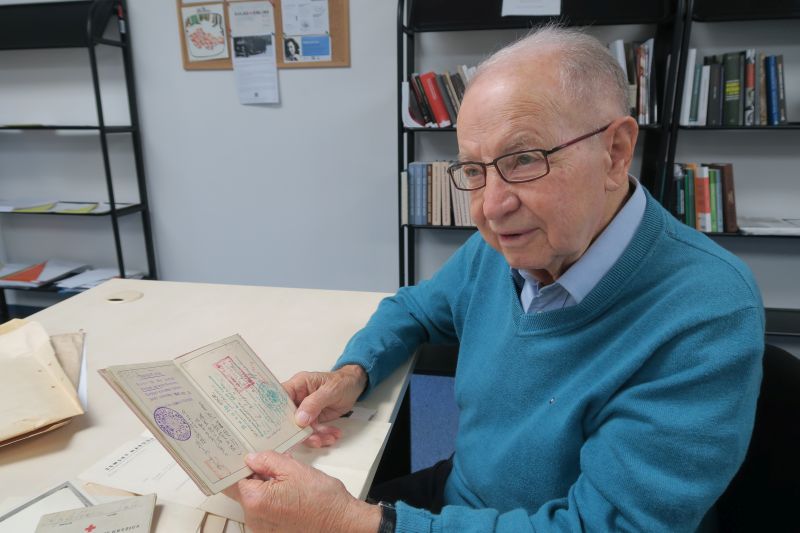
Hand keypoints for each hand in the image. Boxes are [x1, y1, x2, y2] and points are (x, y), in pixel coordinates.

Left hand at [224, 451, 380, 532]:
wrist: (341, 521)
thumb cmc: (322, 499)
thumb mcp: (293, 468)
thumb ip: (267, 460)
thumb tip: (251, 457)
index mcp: (255, 500)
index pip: (234, 476)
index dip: (240, 462)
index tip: (245, 452)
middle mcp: (254, 517)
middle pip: (243, 488)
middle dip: (255, 472)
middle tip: (269, 459)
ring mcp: (262, 527)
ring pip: (254, 498)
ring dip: (264, 484)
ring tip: (284, 474)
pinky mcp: (272, 531)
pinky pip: (264, 509)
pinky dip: (271, 496)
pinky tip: (288, 488)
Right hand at [283, 365, 367, 445]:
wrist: (354, 387)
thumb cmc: (342, 382)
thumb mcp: (330, 390)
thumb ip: (314, 403)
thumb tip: (299, 419)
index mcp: (298, 385)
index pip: (279, 399)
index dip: (275, 413)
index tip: (278, 428)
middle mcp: (298, 398)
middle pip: (288, 418)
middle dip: (298, 432)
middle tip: (309, 439)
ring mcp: (305, 410)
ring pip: (302, 429)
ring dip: (314, 436)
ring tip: (327, 439)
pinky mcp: (314, 419)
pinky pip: (314, 431)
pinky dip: (323, 436)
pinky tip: (332, 436)